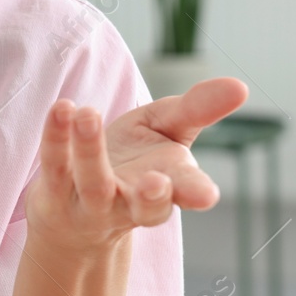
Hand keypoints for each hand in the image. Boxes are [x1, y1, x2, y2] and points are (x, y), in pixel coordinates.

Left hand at [25, 77, 248, 254]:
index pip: (186, 192)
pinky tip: (62, 109)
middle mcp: (131, 202)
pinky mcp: (56, 193)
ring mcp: (91, 203)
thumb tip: (240, 86)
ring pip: (94, 183)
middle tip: (155, 182)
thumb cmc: (134, 162)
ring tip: (88, 114)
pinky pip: (55, 165)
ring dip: (91, 151)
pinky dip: (56, 138)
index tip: (207, 195)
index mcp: (169, 186)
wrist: (77, 208)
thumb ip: (199, 110)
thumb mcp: (168, 130)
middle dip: (152, 197)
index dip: (196, 193)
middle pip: (144, 207)